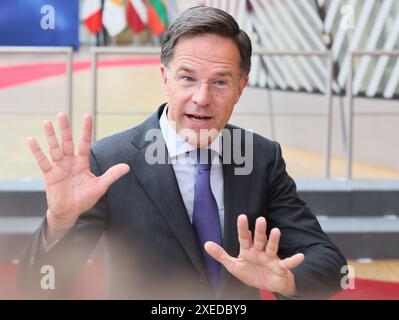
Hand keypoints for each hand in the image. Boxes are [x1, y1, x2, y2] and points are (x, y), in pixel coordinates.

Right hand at [27, 113, 129, 236]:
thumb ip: (112, 175)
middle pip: (67, 142)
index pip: (84, 143)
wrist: (70, 212)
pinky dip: (37, 151)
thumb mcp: (100, 186)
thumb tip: (127, 167)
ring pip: (54, 148)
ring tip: (47, 122)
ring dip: (50, 136)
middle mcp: (69, 162)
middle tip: (62, 114)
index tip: (87, 116)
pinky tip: (31, 140)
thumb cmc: (84, 198)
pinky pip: (42, 161)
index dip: (86, 130)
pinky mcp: (49, 175)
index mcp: (82, 162)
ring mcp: (58, 167)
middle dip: (65, 129)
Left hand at [205, 214, 304, 295]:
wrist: (267, 285)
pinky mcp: (280, 268)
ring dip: (275, 240)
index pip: (244, 237)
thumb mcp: (233, 266)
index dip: (242, 228)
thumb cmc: (251, 273)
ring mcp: (271, 258)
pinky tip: (301, 256)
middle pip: (259, 239)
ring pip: (272, 247)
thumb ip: (221, 255)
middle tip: (260, 219)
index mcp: (248, 250)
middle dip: (259, 230)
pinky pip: (287, 263)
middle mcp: (260, 251)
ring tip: (276, 230)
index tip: (241, 216)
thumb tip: (206, 244)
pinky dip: (294, 260)